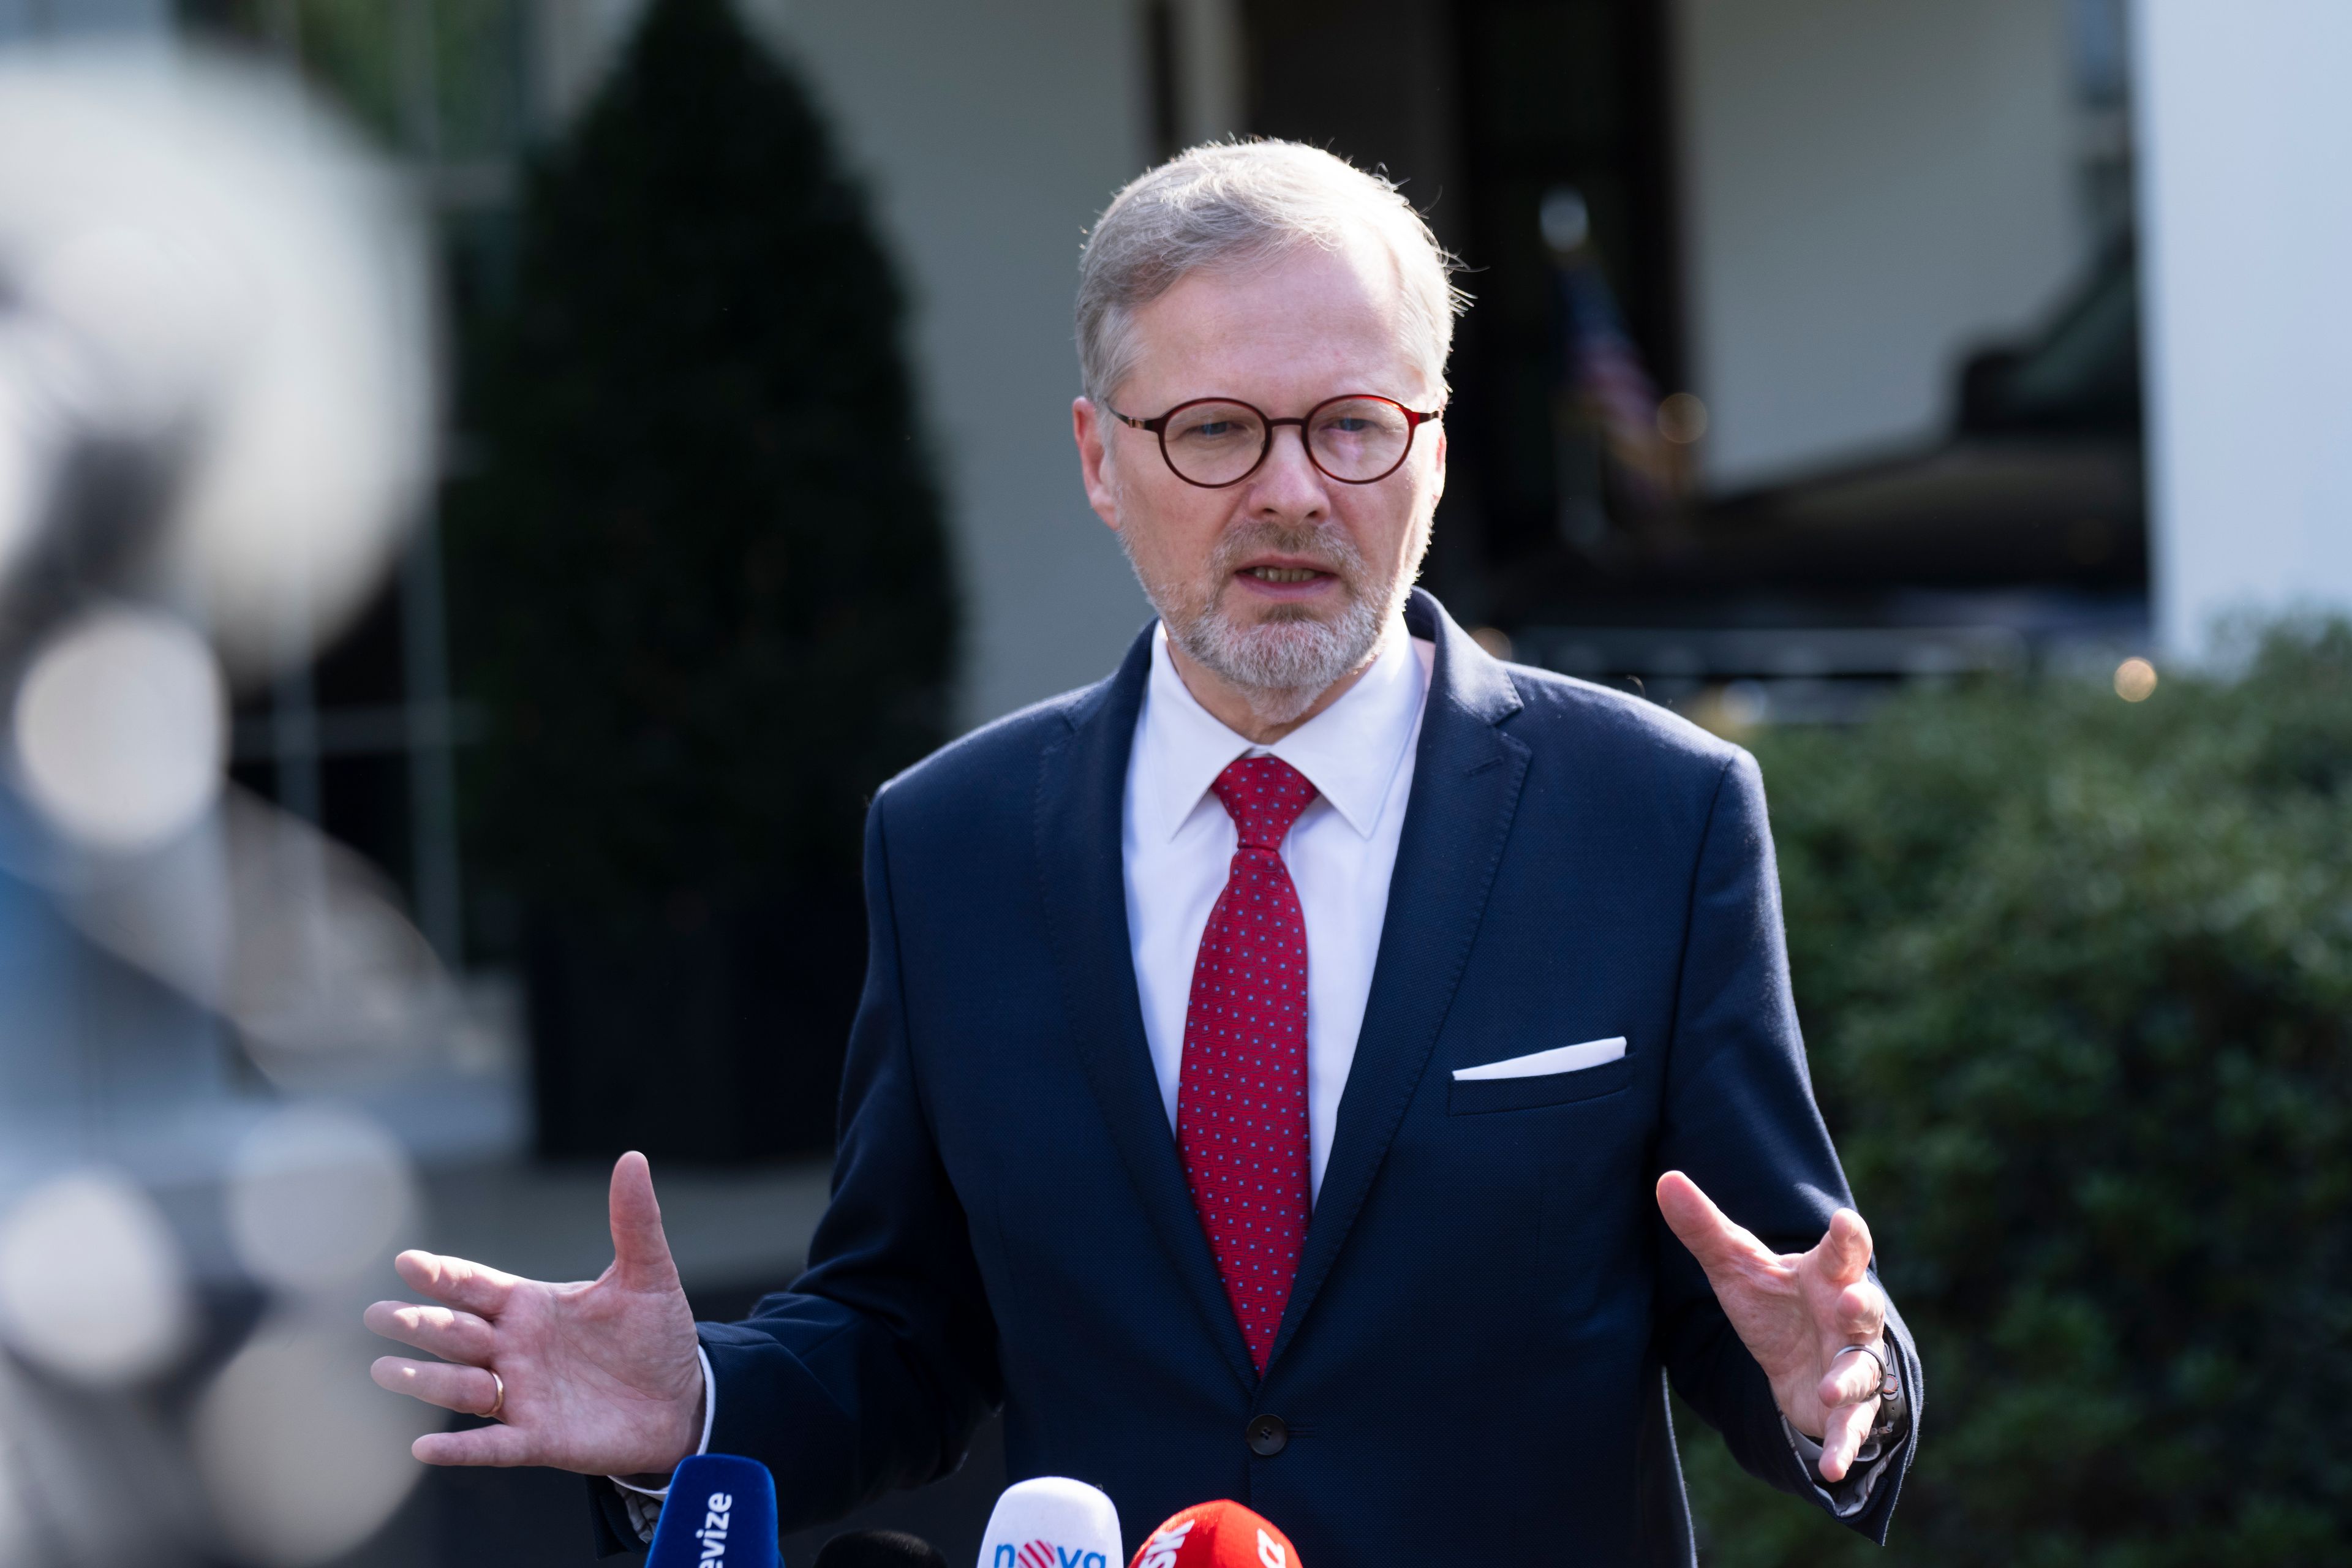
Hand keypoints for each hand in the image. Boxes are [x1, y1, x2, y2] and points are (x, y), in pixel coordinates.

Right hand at [365, 1152, 703, 1473]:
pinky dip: (459, 1449)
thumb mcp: (648, 1276)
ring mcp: (521, 1396)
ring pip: (462, 1388)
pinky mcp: (538, 1439)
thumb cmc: (656, 1335)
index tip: (407, 1262)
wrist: (682, 1399)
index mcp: (530, 1306)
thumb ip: (634, 1222)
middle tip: (378, 1314)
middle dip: (419, 1324)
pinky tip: (424, 1448)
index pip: (475, 1287)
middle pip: (456, 1334)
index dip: (442, 1275)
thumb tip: (633, 1158)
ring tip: (385, 1370)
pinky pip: (491, 1446)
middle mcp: (514, 1349)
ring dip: (426, 1381)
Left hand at [1656, 1171, 1890, 1482]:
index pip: (1842, 1250)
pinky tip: (1830, 1469)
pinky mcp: (1847, 1408)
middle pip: (1864, 1307)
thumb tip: (1665, 1179)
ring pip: (1863, 1369)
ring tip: (1833, 1390)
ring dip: (1851, 1379)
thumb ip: (1704, 1227)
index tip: (1844, 1221)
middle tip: (1855, 1301)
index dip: (1846, 1236)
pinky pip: (1852, 1428)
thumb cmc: (1775, 1302)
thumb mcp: (1736, 1266)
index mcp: (1826, 1274)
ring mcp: (1853, 1362)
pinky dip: (1843, 1447)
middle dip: (1862, 1304)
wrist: (1797, 1359)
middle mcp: (1848, 1317)